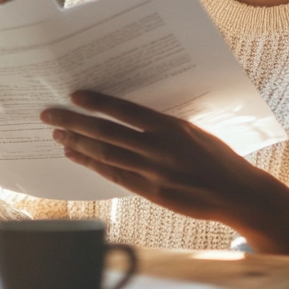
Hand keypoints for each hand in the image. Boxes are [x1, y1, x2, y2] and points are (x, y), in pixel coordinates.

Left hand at [40, 90, 288, 255]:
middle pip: (107, 133)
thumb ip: (163, 123)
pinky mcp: (152, 193)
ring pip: (106, 155)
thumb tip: (131, 112)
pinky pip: (115, 176)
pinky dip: (93, 165)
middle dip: (75, 122)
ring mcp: (154, 172)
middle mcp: (159, 148)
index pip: (125, 110)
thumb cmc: (218, 157)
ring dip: (78, 144)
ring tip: (57, 135)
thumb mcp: (193, 130)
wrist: (238, 193)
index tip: (75, 95)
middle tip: (50, 115)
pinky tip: (76, 156)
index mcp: (171, 126)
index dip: (98, 102)